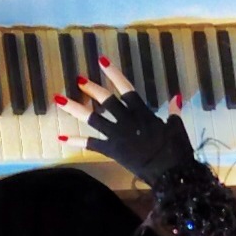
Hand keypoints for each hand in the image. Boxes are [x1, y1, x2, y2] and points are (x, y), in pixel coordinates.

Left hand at [71, 60, 193, 187]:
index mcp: (143, 114)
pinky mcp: (111, 150)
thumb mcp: (177, 129)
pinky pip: (91, 144)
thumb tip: (176, 96)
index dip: (114, 75)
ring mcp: (117, 135)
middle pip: (105, 101)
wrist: (170, 174)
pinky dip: (76, 141)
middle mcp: (126, 121)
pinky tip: (60, 138)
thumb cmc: (177, 151)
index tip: (102, 61)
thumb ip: (174, 112)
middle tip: (79, 80)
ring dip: (74, 108)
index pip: (126, 89)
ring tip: (58, 99)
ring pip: (92, 118)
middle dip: (92, 89)